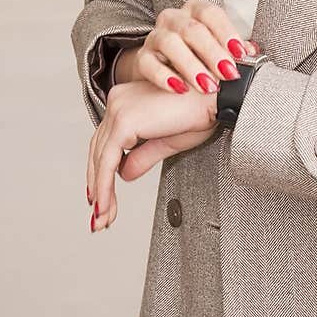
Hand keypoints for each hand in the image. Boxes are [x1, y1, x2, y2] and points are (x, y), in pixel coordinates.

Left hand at [88, 78, 219, 231]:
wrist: (217, 98)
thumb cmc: (202, 111)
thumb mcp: (167, 141)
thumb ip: (142, 156)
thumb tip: (123, 175)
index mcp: (127, 101)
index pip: (107, 142)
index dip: (103, 171)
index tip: (104, 197)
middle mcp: (118, 101)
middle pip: (99, 150)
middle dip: (99, 186)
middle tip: (101, 216)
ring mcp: (118, 110)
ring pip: (100, 158)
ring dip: (101, 192)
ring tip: (103, 218)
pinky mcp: (124, 122)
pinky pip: (107, 162)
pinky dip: (105, 187)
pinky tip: (106, 206)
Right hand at [128, 0, 258, 97]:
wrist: (163, 67)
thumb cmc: (197, 54)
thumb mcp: (217, 48)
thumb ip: (234, 49)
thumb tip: (253, 52)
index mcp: (195, 11)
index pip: (211, 13)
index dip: (227, 32)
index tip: (240, 53)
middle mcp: (173, 19)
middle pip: (192, 29)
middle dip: (213, 53)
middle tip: (228, 74)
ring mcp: (155, 36)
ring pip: (169, 43)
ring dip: (191, 65)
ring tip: (207, 85)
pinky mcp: (142, 57)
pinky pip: (149, 64)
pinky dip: (164, 77)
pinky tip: (180, 89)